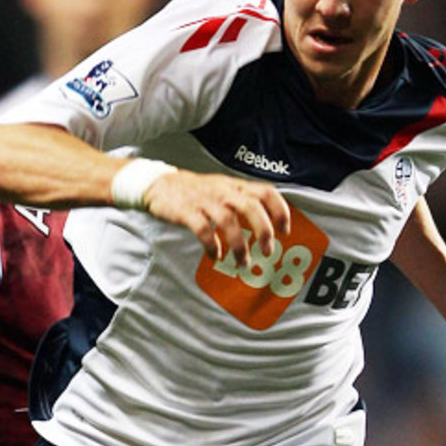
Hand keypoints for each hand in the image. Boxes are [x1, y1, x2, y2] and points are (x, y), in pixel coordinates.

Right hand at [143, 170, 290, 266]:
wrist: (160, 184)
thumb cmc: (197, 190)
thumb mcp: (224, 187)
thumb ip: (244, 199)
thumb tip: (269, 221)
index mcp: (235, 186)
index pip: (266, 192)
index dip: (280, 211)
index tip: (285, 231)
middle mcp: (224, 191)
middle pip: (251, 207)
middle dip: (263, 231)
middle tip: (267, 251)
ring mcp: (205, 201)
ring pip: (228, 221)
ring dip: (239, 245)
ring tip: (242, 262)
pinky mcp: (187, 212)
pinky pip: (203, 230)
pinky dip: (212, 245)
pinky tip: (215, 256)